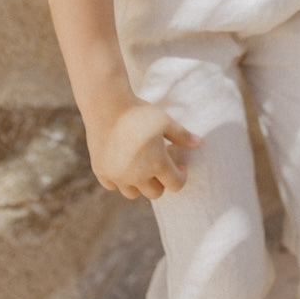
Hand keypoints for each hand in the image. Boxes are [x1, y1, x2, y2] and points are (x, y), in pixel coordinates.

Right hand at [85, 97, 199, 200]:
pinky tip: (121, 163)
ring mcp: (117, 176)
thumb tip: (198, 143)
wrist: (106, 105)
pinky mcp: (101, 171)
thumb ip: (181, 135)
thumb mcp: (165, 121)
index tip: (179, 164)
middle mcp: (137, 176)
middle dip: (160, 181)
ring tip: (140, 166)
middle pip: (155, 193)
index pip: (176, 185)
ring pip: (132, 194)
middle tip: (158, 164)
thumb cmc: (139, 112)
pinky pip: (112, 185)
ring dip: (139, 184)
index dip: (181, 175)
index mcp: (157, 164)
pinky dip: (118, 179)